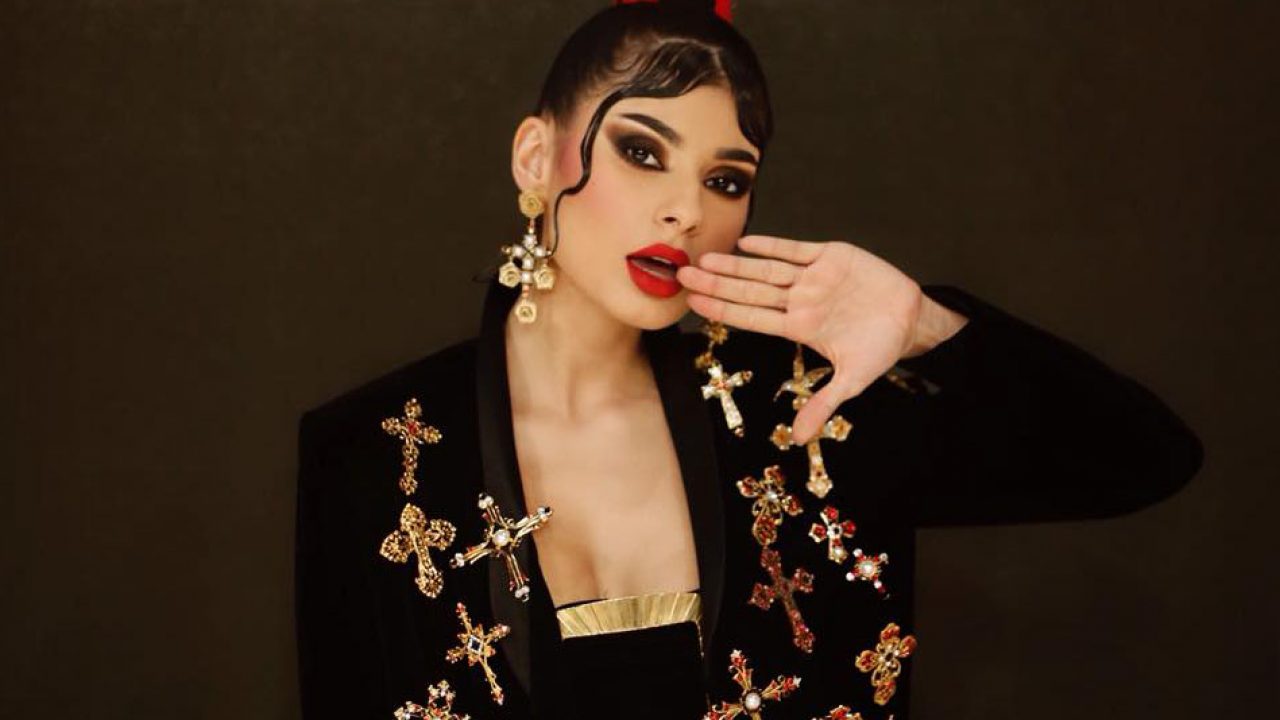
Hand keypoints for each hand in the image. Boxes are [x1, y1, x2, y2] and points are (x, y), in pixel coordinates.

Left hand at [677, 235, 946, 443]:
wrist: (911, 319)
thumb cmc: (880, 348)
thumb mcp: (852, 380)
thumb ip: (823, 405)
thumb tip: (798, 440)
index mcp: (799, 327)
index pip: (751, 318)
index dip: (722, 310)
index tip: (693, 304)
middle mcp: (799, 301)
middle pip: (750, 291)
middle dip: (717, 284)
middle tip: (682, 275)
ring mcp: (812, 278)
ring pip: (767, 269)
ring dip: (736, 264)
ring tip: (706, 258)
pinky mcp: (831, 257)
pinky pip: (797, 250)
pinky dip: (773, 245)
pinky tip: (746, 241)